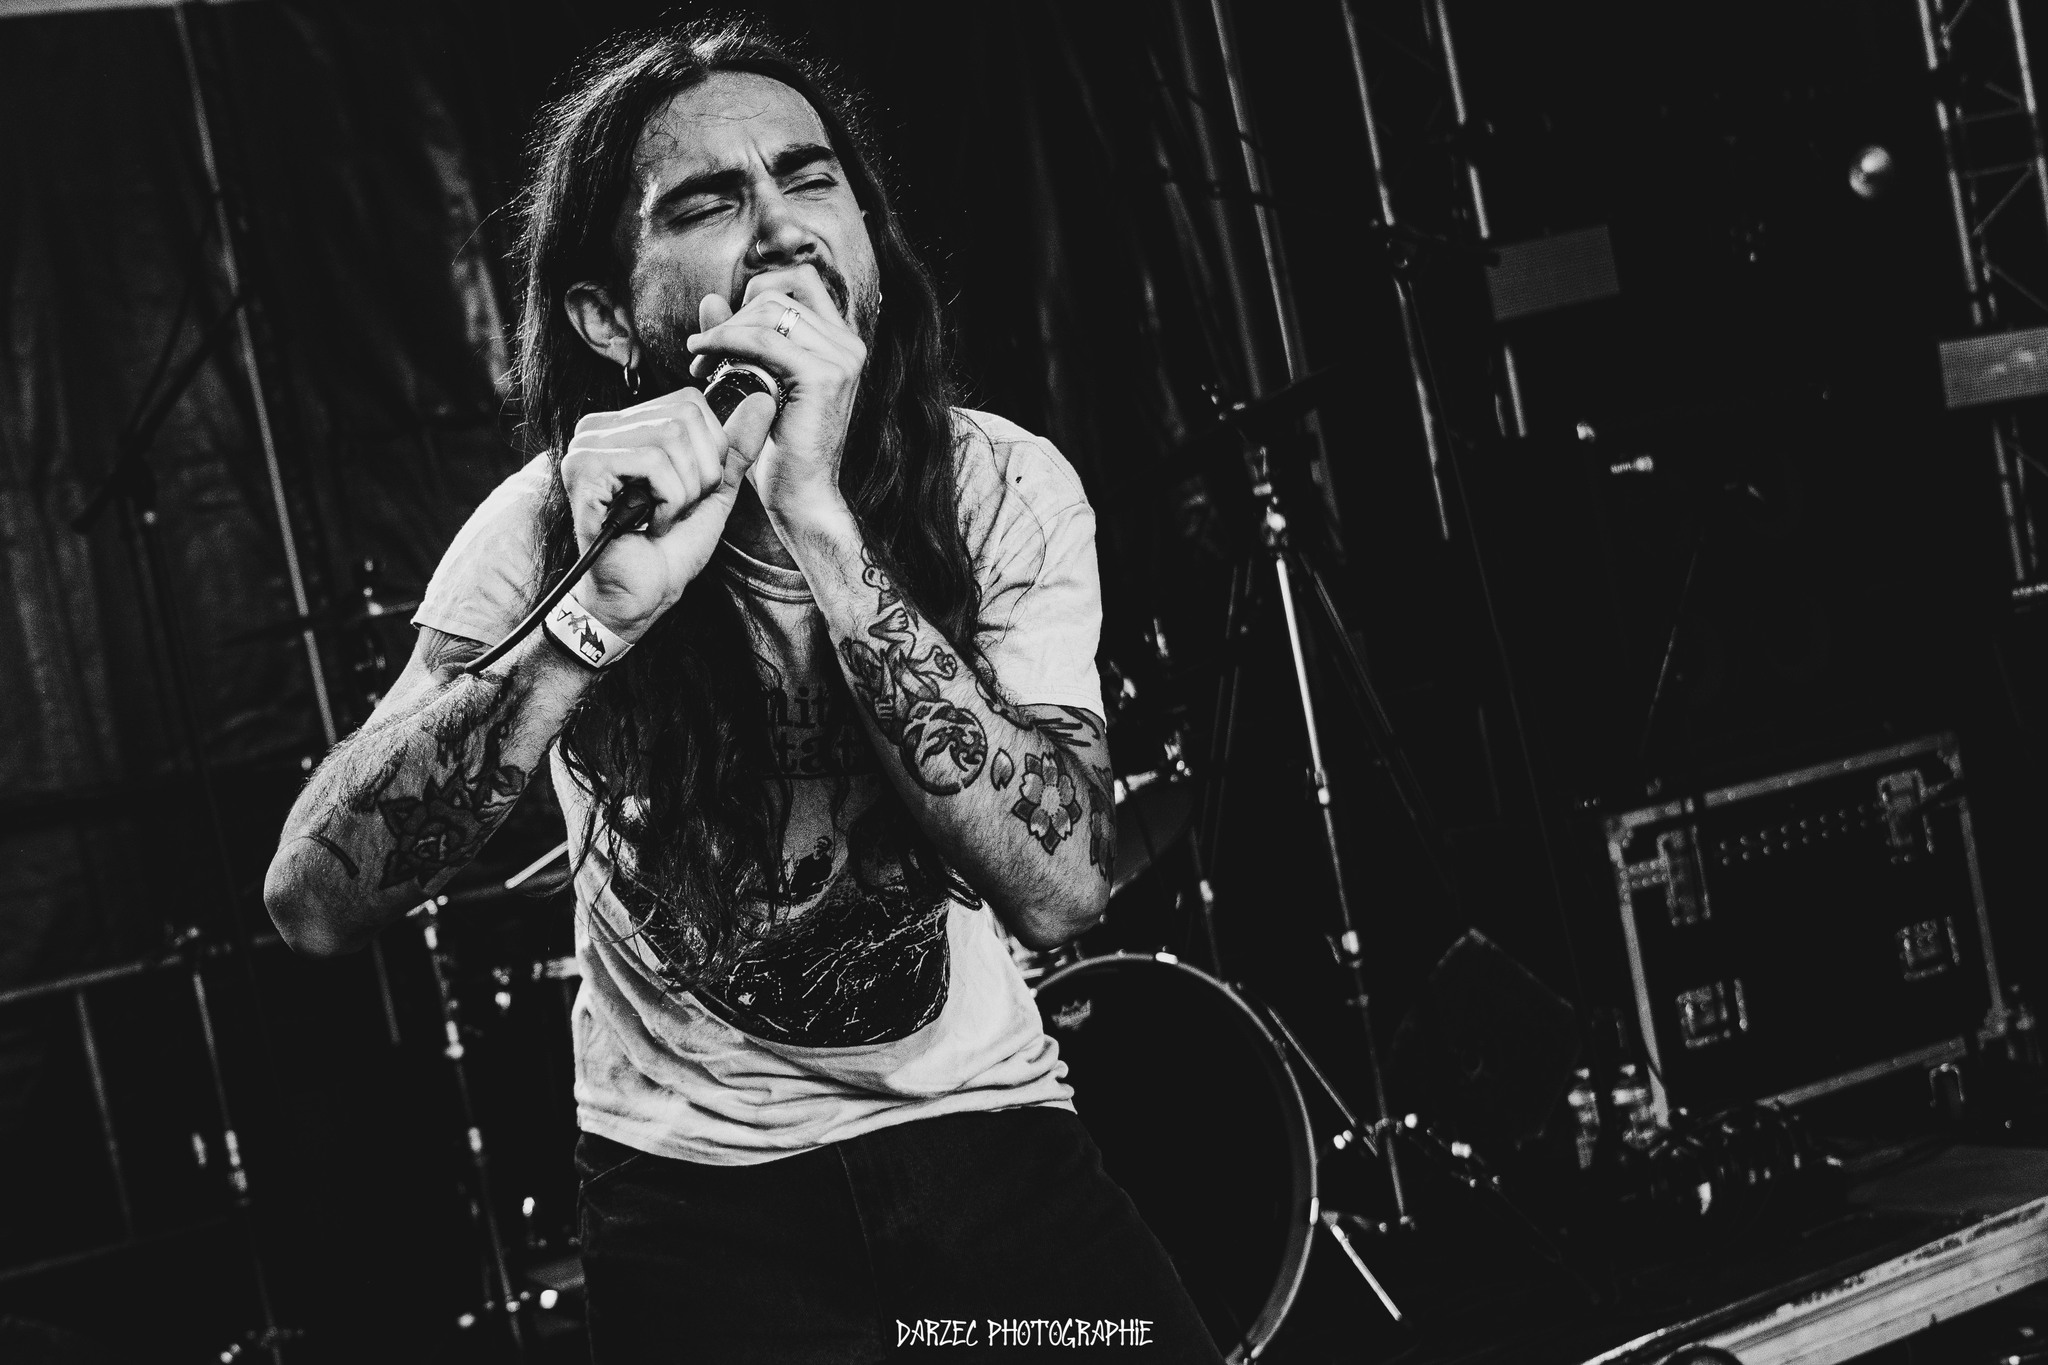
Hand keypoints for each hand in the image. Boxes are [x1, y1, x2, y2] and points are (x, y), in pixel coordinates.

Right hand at [558, 385, 775, 640]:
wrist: (641, 595)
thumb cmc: (670, 547)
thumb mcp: (714, 489)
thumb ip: (736, 445)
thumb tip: (764, 399)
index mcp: (625, 425)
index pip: (689, 403)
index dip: (709, 451)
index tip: (690, 492)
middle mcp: (598, 427)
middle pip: (684, 417)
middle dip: (699, 473)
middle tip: (676, 508)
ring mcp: (586, 445)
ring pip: (671, 438)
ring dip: (683, 491)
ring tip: (661, 516)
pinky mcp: (583, 467)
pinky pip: (653, 461)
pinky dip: (667, 500)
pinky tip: (648, 523)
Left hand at [687, 264, 865, 526]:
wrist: (799, 498)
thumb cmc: (777, 450)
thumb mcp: (754, 382)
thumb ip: (737, 338)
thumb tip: (711, 300)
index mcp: (840, 342)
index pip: (798, 281)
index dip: (754, 292)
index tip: (724, 330)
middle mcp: (848, 345)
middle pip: (776, 293)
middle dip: (731, 317)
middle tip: (701, 352)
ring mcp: (841, 359)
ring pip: (767, 312)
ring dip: (723, 331)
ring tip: (700, 362)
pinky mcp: (823, 376)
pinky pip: (763, 339)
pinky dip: (726, 342)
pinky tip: (703, 359)